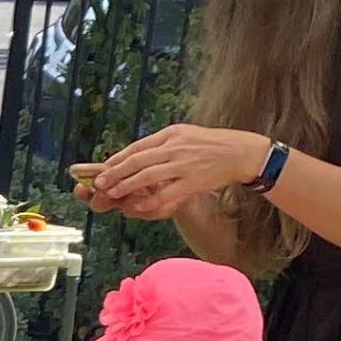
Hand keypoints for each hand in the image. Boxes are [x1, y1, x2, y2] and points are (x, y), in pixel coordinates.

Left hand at [82, 126, 273, 221]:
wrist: (241, 152)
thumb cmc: (211, 145)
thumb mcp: (186, 135)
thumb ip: (163, 143)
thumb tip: (138, 153)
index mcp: (171, 134)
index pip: (137, 147)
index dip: (118, 159)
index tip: (103, 168)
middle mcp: (175, 147)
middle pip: (138, 160)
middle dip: (115, 173)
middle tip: (99, 183)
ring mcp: (184, 164)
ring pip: (148, 176)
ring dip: (126, 186)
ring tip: (112, 193)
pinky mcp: (193, 180)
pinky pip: (167, 193)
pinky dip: (149, 200)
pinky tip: (136, 205)